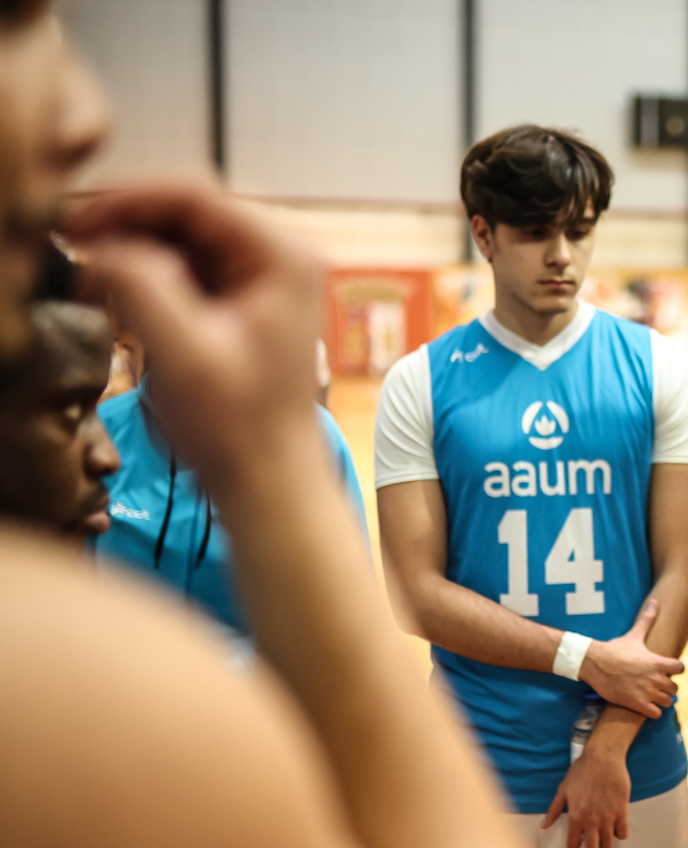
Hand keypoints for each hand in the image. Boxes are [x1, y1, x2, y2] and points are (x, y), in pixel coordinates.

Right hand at [69, 185, 322, 491]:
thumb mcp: (185, 356)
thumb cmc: (238, 429)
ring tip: (89, 284)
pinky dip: (144, 277)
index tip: (73, 224)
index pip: (194, 193)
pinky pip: (183, 266)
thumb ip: (144, 288)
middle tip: (70, 249)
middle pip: (185, 209)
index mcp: (282, 257)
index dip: (126, 200)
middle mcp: (279, 255)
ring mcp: (262, 276)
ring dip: (130, 253)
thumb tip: (104, 245)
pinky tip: (113, 304)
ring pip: (179, 235)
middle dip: (125, 226)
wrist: (269, 478)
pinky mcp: (241, 298)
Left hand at [541, 740, 630, 847]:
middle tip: (592, 844)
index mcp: (575, 817)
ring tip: (604, 834)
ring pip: (608, 846)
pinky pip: (623, 834)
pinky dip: (619, 833)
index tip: (577, 840)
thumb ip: (554, 810)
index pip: (573, 845)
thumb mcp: (563, 789)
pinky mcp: (622, 812)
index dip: (574, 845)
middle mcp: (591, 821)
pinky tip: (615, 826)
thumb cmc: (581, 771)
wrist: (603, 757)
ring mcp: (608, 818)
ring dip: (605, 843)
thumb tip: (544, 825)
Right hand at [578, 599, 681, 717]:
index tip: (666, 670)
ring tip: (651, 696)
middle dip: (667, 687)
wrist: (594, 664)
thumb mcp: (634, 635)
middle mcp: (657, 678)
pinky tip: (644, 705)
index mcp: (659, 662)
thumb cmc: (615, 650)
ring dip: (661, 700)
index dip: (675, 670)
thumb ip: (647, 620)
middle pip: (675, 688)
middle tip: (656, 685)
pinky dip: (653, 711)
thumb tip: (654, 602)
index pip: (681, 669)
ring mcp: (648, 693)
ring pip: (667, 702)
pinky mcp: (638, 705)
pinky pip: (656, 713)